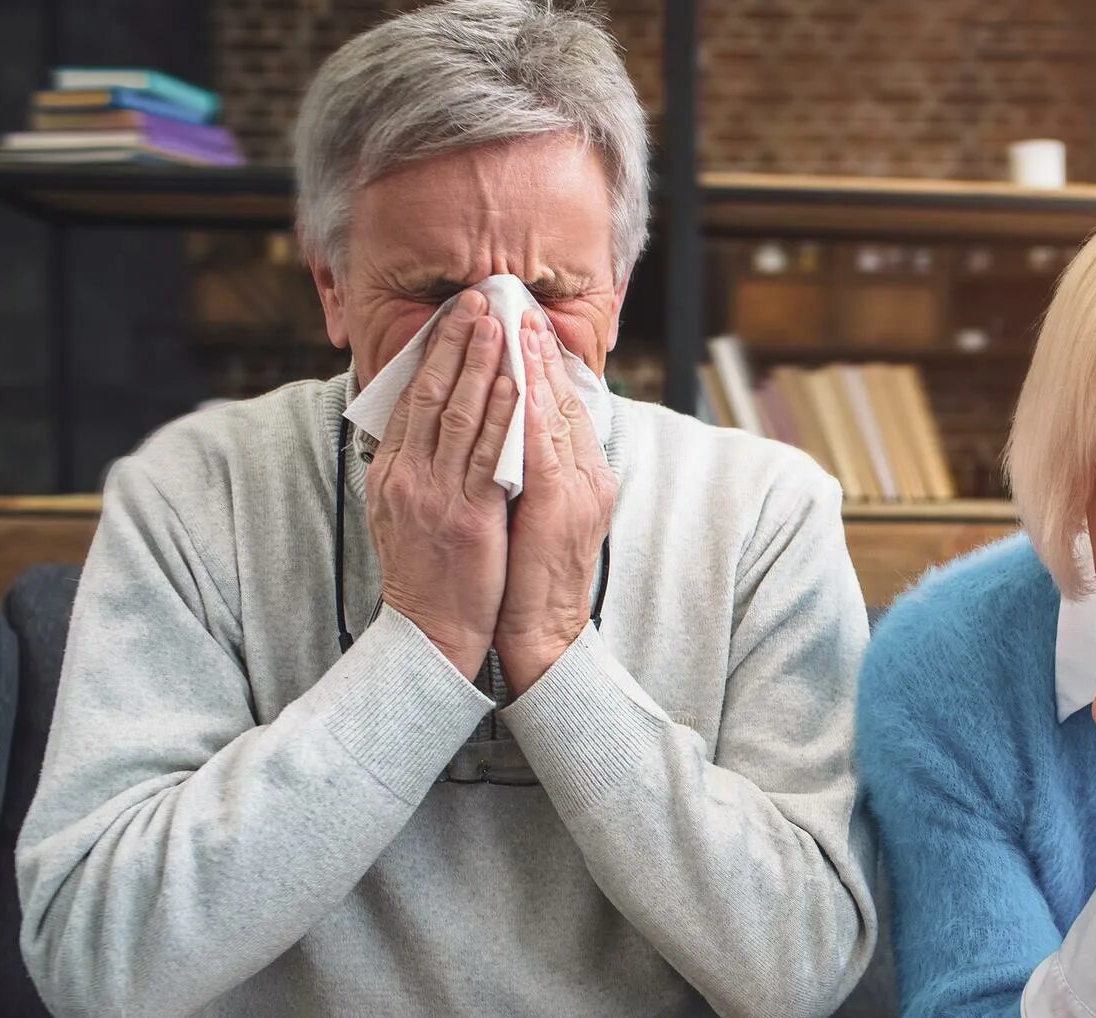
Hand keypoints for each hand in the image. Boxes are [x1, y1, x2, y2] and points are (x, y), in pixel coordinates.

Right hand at [366, 289, 516, 677]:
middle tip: (477, 300)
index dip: (434, 355)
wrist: (429, 633)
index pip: (412, 400)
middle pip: (432, 395)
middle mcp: (408, 477)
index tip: (454, 318)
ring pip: (460, 416)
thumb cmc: (427, 575)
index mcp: (391, 474)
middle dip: (456, 343)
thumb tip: (422, 430)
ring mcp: (436, 495)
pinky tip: (517, 385)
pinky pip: (488, 455)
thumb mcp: (402, 515)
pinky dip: (503, 415)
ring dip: (482, 364)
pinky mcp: (468, 517)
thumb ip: (412, 470)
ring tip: (498, 324)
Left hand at [494, 311, 618, 694]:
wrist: (542, 634)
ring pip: (555, 414)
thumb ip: (530, 472)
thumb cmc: (529, 578)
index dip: (543, 364)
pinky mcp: (561, 507)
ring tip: (512, 325)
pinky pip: (543, 447)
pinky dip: (527, 409)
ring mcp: (579, 491)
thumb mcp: (536, 514)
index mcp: (584, 477)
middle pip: (563, 400)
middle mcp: (589, 477)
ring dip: (533, 366)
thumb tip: (507, 432)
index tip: (521, 324)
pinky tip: (512, 380)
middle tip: (514, 306)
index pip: (563, 406)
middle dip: (538, 351)